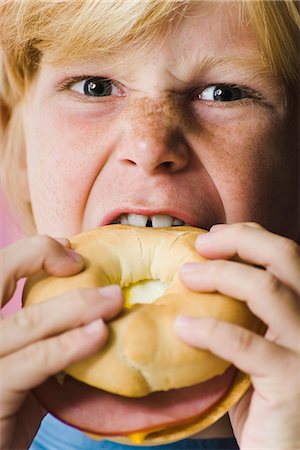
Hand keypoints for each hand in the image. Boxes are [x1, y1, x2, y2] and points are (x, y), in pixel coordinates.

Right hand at [0, 235, 122, 449]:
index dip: (31, 251)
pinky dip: (70, 344)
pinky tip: (98, 335)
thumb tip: (87, 302)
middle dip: (41, 257)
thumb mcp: (22, 357)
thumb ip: (43, 331)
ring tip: (113, 300)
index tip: (69, 255)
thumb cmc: (8, 401)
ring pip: (29, 319)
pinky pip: (35, 361)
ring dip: (78, 305)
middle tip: (82, 262)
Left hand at [174, 223, 299, 448]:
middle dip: (240, 241)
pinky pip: (245, 343)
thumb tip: (200, 279)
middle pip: (286, 257)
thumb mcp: (259, 347)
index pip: (288, 254)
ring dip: (221, 275)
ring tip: (185, 277)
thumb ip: (244, 315)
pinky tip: (183, 327)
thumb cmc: (266, 399)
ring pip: (268, 290)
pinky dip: (209, 328)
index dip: (251, 236)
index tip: (213, 235)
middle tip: (201, 244)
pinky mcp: (292, 380)